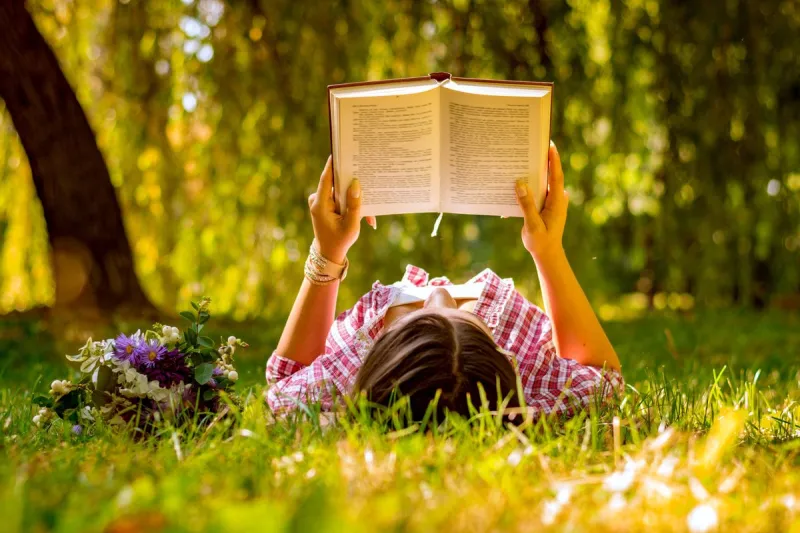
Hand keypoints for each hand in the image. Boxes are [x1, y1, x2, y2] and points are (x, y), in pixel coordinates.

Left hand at [307, 156, 374, 263]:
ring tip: (369, 212)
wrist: (329, 255)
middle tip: (364, 172)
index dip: (332, 164)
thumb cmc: (339, 241)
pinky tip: (365, 218)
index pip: (326, 178)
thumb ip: (354, 204)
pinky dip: (351, 206)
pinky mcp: (326, 207)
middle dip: (352, 185)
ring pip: (340, 193)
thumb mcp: (351, 224)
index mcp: (320, 204)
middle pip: (335, 184)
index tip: (339, 151)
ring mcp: (321, 203)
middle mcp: (317, 200)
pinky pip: (340, 200)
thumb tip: (356, 184)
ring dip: (355, 200)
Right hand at [515, 142, 568, 263]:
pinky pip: (536, 192)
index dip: (554, 160)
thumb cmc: (541, 242)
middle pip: (549, 176)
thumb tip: (519, 184)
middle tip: (532, 146)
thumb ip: (527, 205)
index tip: (550, 145)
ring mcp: (551, 202)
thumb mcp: (532, 225)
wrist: (546, 254)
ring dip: (532, 173)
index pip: (556, 176)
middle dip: (541, 161)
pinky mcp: (544, 206)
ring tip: (521, 160)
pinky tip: (515, 183)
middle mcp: (556, 199)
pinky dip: (528, 186)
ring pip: (541, 183)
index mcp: (556, 202)